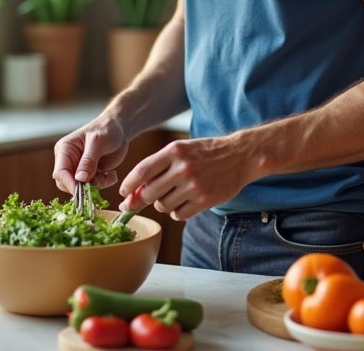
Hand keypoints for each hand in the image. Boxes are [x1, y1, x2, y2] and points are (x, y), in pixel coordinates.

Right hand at [51, 115, 129, 193]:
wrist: (120, 129)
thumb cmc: (107, 129)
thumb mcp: (98, 142)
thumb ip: (89, 160)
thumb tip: (80, 179)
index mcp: (65, 150)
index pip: (60, 172)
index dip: (70, 184)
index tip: (83, 191)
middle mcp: (69, 161)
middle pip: (67, 184)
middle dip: (84, 187)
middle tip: (101, 180)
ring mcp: (79, 169)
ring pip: (82, 188)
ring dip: (97, 184)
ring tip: (109, 174)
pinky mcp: (90, 174)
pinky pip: (93, 187)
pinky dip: (104, 183)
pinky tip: (112, 174)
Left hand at [117, 135, 254, 220]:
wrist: (240, 156)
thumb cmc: (207, 152)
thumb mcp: (182, 149)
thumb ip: (159, 166)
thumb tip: (134, 191)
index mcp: (174, 151)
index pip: (142, 171)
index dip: (128, 185)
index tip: (123, 193)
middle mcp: (183, 168)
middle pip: (149, 193)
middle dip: (145, 198)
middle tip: (149, 197)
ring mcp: (194, 186)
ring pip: (162, 206)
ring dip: (164, 204)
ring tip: (176, 194)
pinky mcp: (204, 200)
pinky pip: (178, 215)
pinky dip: (178, 212)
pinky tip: (186, 201)